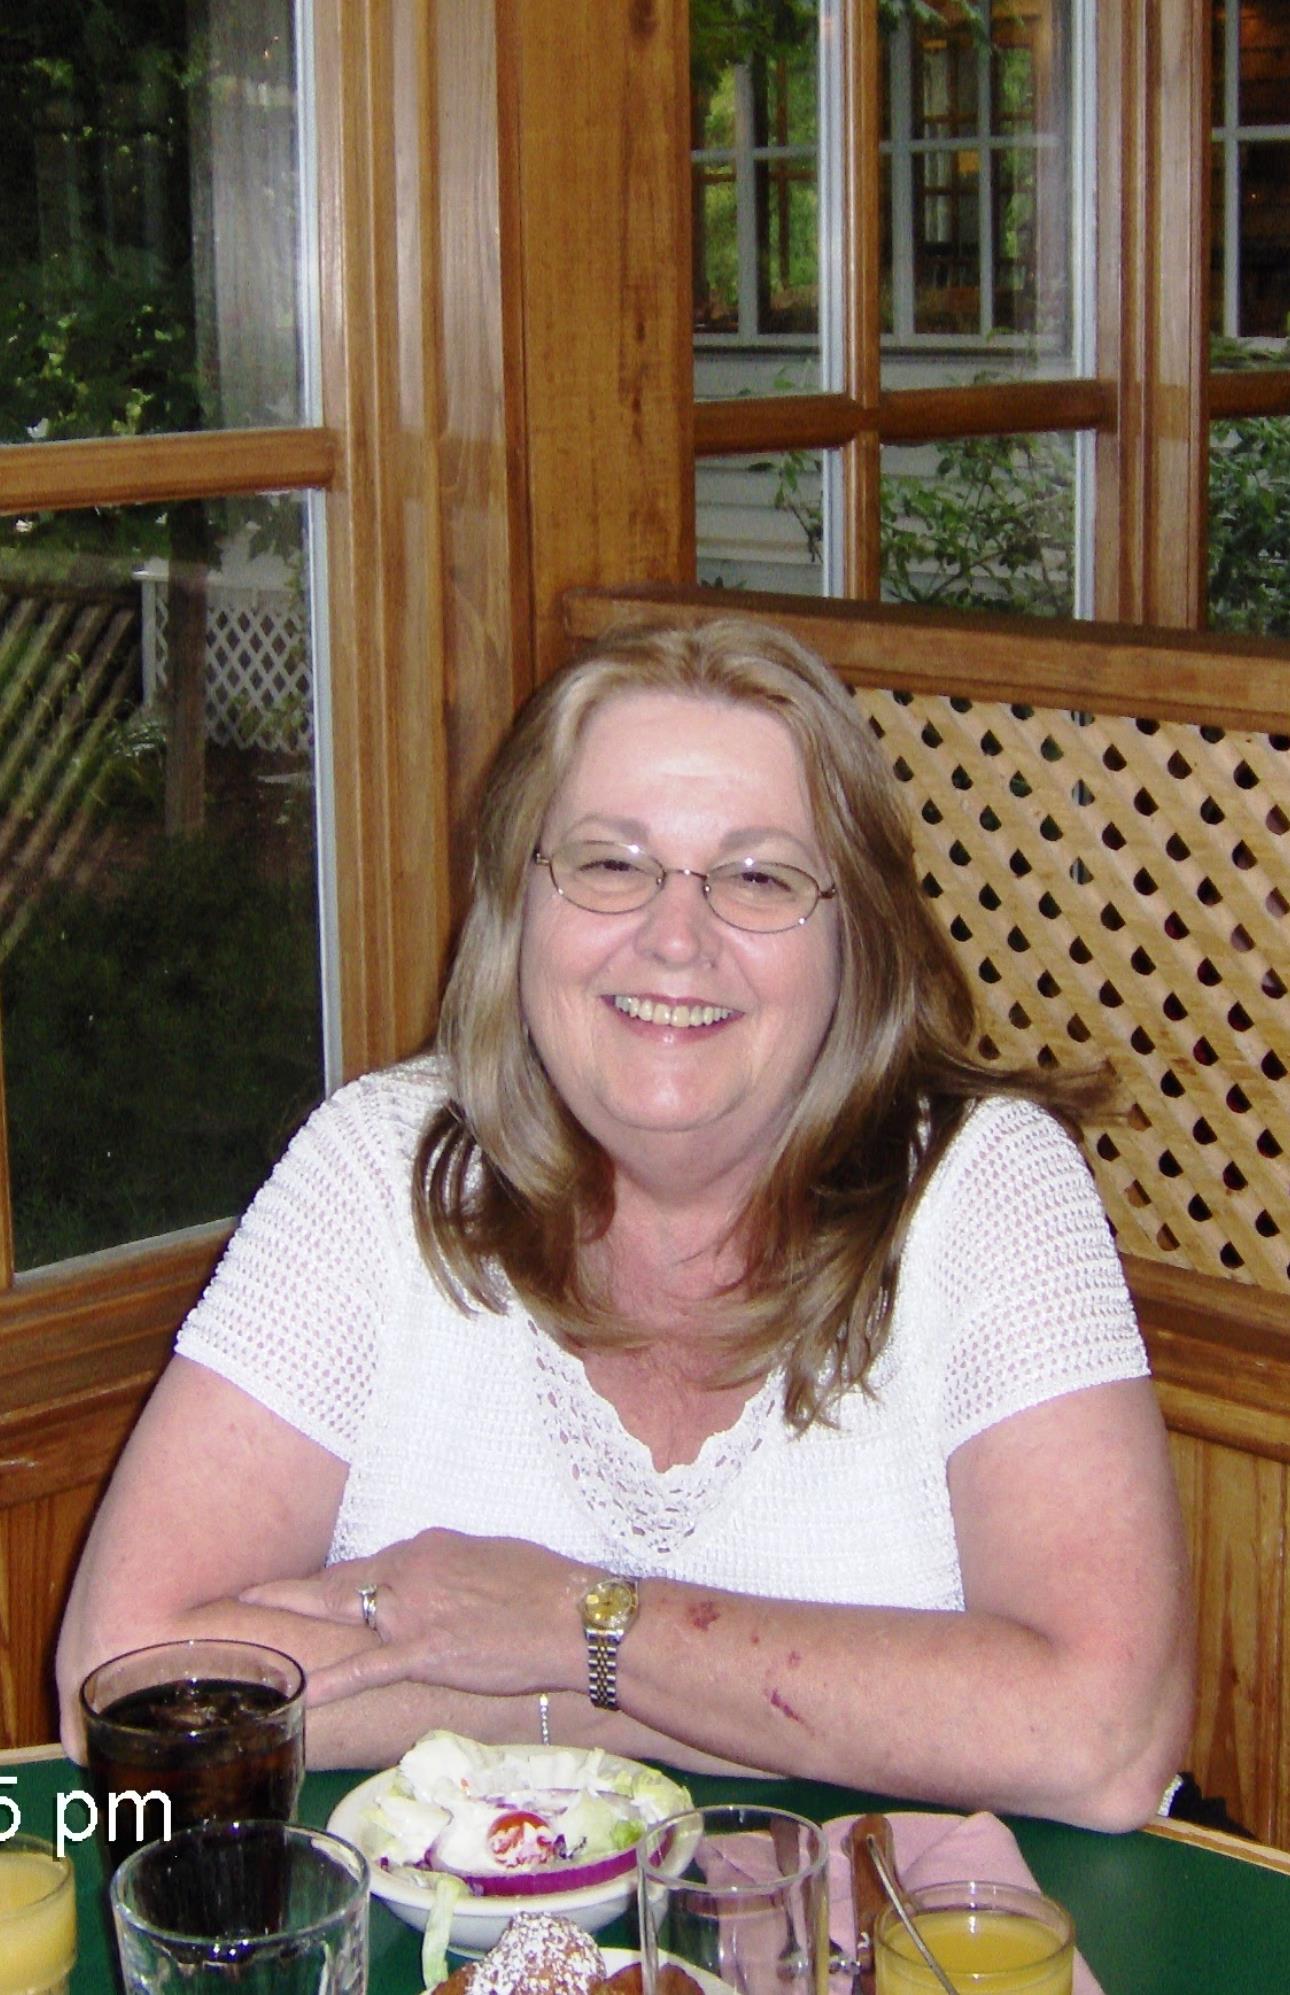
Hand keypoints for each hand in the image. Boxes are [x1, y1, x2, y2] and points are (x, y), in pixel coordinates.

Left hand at [240, 1527, 585, 1707]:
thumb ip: (455, 1570)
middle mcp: (410, 1571)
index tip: (315, 1589)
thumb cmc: (547, 1585)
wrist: (572, 1615)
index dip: (341, 1581)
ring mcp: (412, 1612)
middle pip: (340, 1581)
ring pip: (341, 1612)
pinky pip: (367, 1668)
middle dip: (291, 1590)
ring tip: (248, 1619)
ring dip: (294, 1616)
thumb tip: (444, 1584)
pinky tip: (301, 1692)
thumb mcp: (494, 1558)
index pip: (372, 1565)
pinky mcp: (423, 1653)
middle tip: (246, 1593)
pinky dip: (331, 1681)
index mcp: (428, 1545)